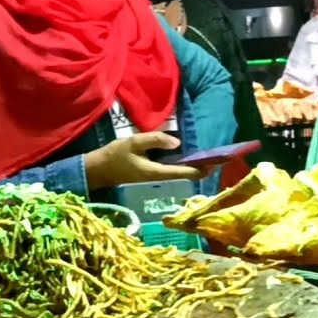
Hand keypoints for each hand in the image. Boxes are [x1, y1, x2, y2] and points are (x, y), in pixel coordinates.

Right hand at [84, 132, 207, 190]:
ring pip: (179, 172)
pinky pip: (172, 170)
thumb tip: (177, 142)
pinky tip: (188, 157)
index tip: (216, 163)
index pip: (184, 172)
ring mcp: (155, 176)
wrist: (98, 169)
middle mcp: (159, 177)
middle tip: (219, 159)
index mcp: (157, 172)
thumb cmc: (115, 155)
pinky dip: (183, 164)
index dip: (201, 169)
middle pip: (185, 174)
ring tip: (209, 158)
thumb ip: (155, 140)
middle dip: (202, 168)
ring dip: (194, 166)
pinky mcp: (151, 173)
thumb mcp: (134, 142)